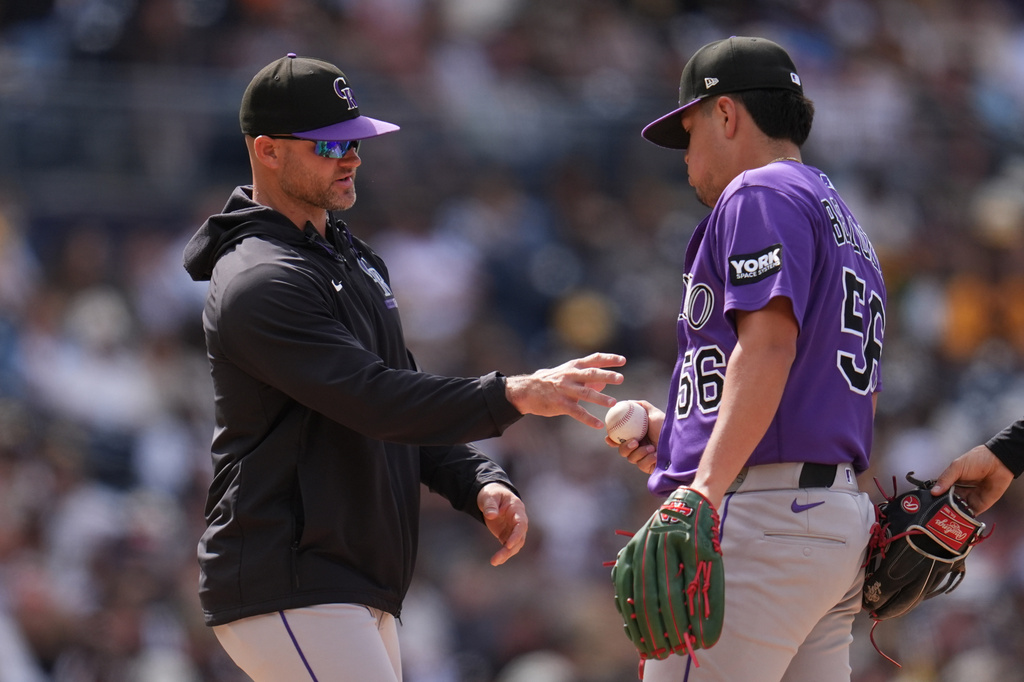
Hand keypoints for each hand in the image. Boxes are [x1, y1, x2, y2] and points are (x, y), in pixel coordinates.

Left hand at [477, 483, 527, 565]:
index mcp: (517, 509)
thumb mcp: (489, 496)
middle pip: (519, 537)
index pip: (521, 524)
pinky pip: (508, 547)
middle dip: (510, 549)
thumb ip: (490, 505)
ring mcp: (513, 529)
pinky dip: (503, 554)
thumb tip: (491, 515)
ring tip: (494, 561)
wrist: (491, 497)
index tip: (508, 544)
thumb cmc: (492, 494)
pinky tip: (495, 561)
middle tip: (498, 558)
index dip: (517, 534)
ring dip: (506, 554)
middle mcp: (518, 520)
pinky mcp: (507, 535)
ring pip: (515, 545)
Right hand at [505, 352, 625, 428]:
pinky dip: (588, 419)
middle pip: (591, 374)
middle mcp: (570, 376)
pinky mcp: (560, 404)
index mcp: (573, 366)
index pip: (594, 359)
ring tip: (613, 403)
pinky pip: (576, 412)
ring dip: (600, 398)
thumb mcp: (566, 375)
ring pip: (585, 393)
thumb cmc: (549, 382)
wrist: (526, 391)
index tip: (623, 360)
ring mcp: (565, 390)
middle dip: (607, 376)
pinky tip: (598, 425)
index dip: (608, 359)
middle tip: (621, 379)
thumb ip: (585, 378)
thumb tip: (604, 383)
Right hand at [605, 400, 663, 473]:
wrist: (680, 440)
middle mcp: (639, 448)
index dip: (612, 440)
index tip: (609, 437)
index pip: (620, 440)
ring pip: (631, 458)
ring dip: (639, 453)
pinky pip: (642, 465)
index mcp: (637, 436)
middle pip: (622, 451)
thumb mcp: (653, 413)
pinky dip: (647, 460)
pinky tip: (656, 455)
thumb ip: (640, 406)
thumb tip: (627, 402)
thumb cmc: (667, 426)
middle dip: (624, 447)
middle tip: (634, 442)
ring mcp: (644, 458)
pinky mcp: (650, 468)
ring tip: (651, 447)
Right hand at [930, 445, 1013, 513]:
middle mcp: (958, 492)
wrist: (999, 463)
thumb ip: (945, 479)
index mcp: (951, 482)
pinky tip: (958, 519)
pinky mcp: (979, 505)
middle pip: (946, 503)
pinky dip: (964, 518)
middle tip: (934, 513)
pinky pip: (969, 514)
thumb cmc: (977, 460)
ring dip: (951, 514)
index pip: (939, 492)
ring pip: (956, 510)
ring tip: (944, 518)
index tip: (926, 503)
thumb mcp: (957, 467)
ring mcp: (968, 499)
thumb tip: (934, 492)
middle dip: (941, 508)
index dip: (933, 498)